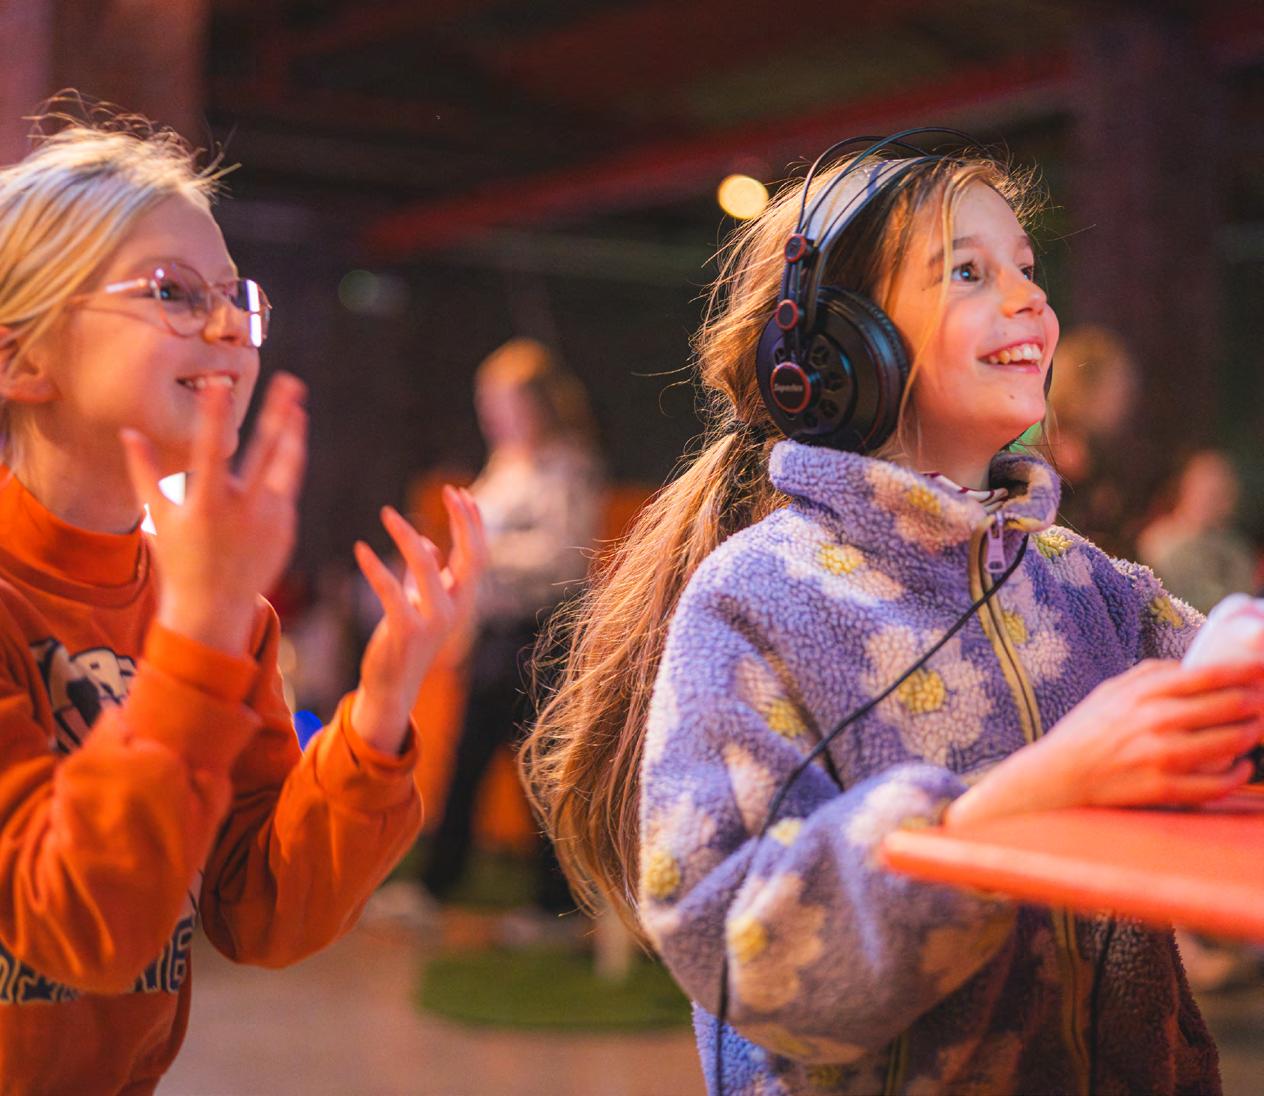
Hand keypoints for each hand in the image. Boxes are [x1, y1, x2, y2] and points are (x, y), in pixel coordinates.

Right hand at [122, 373, 307, 654]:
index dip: (215, 416)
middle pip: (265, 454)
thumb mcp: (158, 517)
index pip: (210, 450)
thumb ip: (144, 472)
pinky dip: (284, 471)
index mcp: (206, 505)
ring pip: (286, 469)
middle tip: (292, 384)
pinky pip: (285, 491)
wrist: (214, 607)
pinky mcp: (286, 528)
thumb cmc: (180, 559)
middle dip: (278, 416)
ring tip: (298, 410)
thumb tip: (130, 432)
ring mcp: (270, 520)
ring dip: (293, 437)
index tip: (219, 384)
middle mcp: (243, 511)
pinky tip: (287, 448)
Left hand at [350, 488, 486, 754]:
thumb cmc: (405, 641)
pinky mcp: (406, 631)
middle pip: (471, 557)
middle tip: (449, 492)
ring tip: (386, 512)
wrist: (392, 686)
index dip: (474, 523)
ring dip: (407, 535)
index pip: (480, 554)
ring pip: (428, 567)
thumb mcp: (419, 601)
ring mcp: (434, 620)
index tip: (461, 493)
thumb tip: (428, 544)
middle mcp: (456, 609)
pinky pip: (390, 590)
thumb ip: (426, 573)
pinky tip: (360, 549)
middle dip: (463, 521)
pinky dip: (375, 567)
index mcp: (463, 600)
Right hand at [945, 659, 1263, 828]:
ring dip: (1253, 734)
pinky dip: (1237, 774)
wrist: (1057, 775)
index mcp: (1143, 692)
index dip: (1246, 670)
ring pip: (1231, 742)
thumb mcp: (1110, 690)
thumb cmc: (1085, 730)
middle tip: (1263, 701)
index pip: (1210, 675)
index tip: (1262, 668)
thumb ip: (1150, 674)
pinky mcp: (1164, 788)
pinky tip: (1242, 768)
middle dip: (1257, 702)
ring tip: (1256, 730)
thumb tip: (1192, 666)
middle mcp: (1156, 721)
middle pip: (1229, 706)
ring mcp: (1162, 756)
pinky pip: (1217, 783)